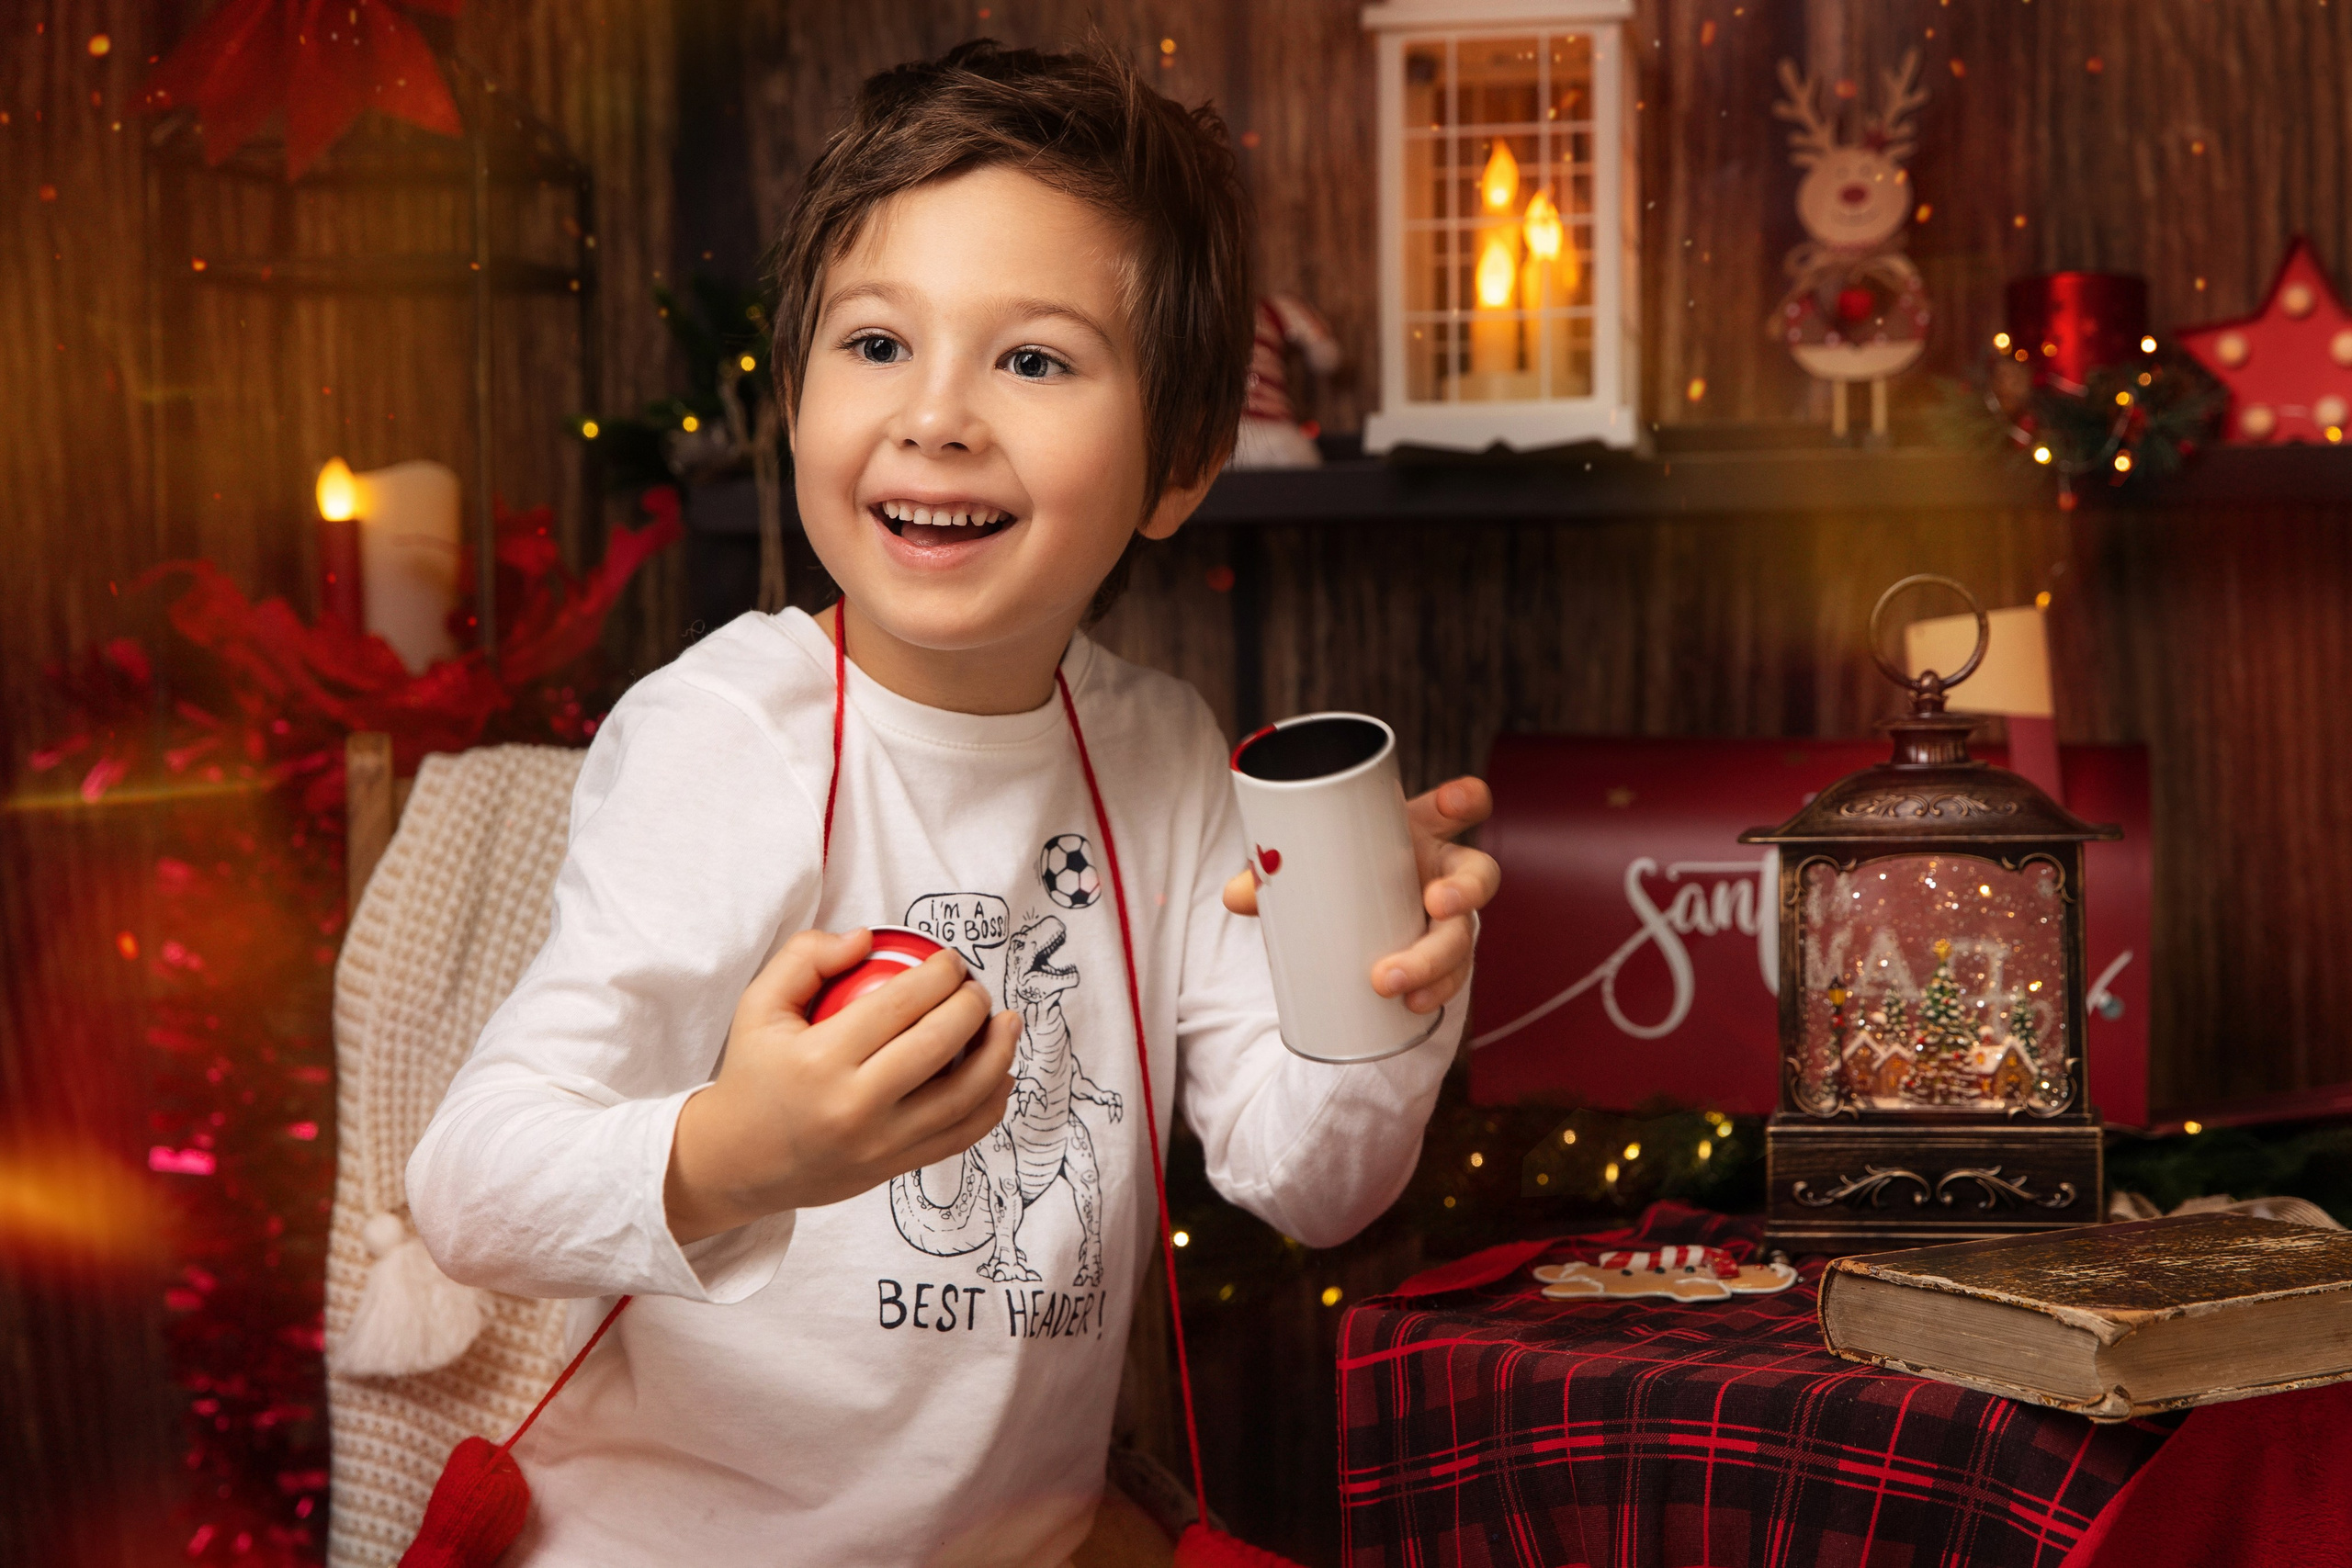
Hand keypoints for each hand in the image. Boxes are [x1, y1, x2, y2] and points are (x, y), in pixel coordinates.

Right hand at [664, 929, 1018, 1244]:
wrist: (738, 1162)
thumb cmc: (754, 1075)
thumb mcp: (758, 1006)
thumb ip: (804, 957)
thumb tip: (864, 939)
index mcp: (821, 1059)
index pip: (899, 1005)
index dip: (938, 976)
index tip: (951, 962)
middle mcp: (855, 1105)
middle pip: (938, 1045)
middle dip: (972, 1006)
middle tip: (976, 988)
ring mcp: (880, 1143)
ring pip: (963, 1095)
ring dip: (998, 1053)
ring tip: (1008, 1023)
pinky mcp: (895, 1168)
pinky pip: (960, 1135)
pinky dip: (991, 1104)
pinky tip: (1001, 1075)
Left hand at [1223, 775, 1498, 1014]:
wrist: (1345, 914)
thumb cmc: (1337, 871)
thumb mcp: (1314, 862)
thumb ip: (1273, 874)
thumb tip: (1234, 896)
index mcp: (1422, 832)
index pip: (1460, 806)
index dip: (1466, 798)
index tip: (1455, 801)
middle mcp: (1445, 872)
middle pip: (1476, 875)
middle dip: (1465, 889)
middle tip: (1437, 903)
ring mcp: (1449, 919)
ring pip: (1463, 935)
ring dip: (1437, 959)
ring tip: (1395, 980)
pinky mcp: (1444, 958)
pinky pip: (1452, 976)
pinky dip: (1433, 991)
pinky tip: (1412, 1005)